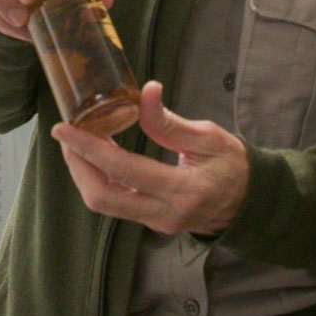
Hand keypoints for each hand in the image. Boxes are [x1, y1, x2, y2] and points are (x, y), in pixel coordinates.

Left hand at [51, 81, 247, 235]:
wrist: (251, 202)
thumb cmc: (234, 166)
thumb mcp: (209, 137)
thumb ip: (170, 121)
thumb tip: (145, 91)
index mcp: (183, 190)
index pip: (123, 170)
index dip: (88, 148)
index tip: (64, 129)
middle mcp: (165, 213)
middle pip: (102, 196)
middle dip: (76, 165)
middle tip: (66, 135)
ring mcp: (156, 223)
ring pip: (104, 204)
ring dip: (84, 173)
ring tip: (77, 143)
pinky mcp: (152, 222)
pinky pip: (115, 204)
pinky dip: (98, 180)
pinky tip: (97, 157)